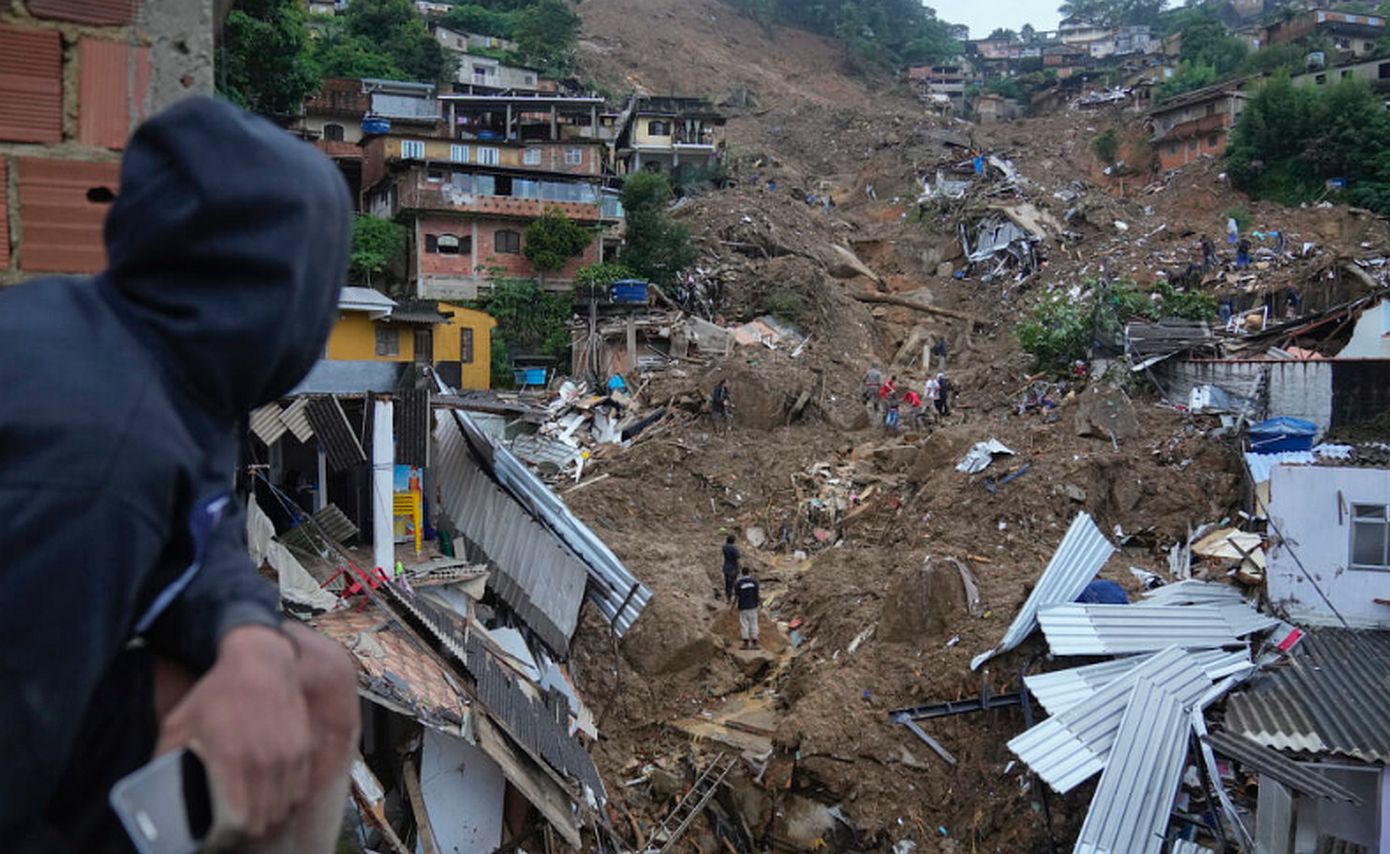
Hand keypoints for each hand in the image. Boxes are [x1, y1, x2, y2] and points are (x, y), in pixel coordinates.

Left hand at [156, 625, 310, 839]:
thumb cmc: (217, 692)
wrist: (260, 663)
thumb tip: (153, 789)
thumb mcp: (180, 721)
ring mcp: (288, 756)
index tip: (216, 837)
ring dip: (268, 817)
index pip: (237, 821)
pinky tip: (274, 798)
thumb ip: (165, 758)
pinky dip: (287, 800)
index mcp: (231, 759)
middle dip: (247, 831)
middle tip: (233, 829)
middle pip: (262, 820)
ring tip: (253, 817)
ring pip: (283, 809)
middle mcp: (264, 762)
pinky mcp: (304, 748)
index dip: (226, 836)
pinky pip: (299, 790)